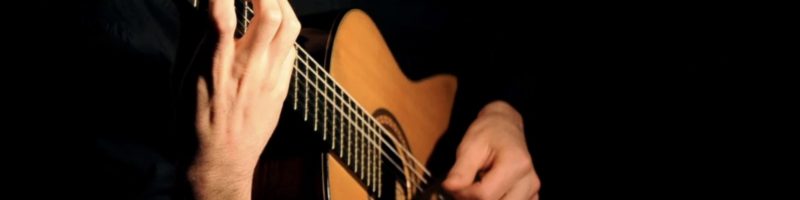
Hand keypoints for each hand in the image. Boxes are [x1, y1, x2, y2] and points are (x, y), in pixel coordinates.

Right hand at [188, 0, 299, 198]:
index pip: (222, 15)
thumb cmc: (193, 124)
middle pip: (270, 15)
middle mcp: (248, 69)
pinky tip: (276, 28)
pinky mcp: (282, 88)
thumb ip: (190, 38)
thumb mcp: (181, 79)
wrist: (220, 163)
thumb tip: (195, 5)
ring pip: (289, 28)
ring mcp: (270, 78)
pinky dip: (286, 32)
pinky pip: (292, 50)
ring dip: (281, 3)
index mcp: (215, 66)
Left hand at [443, 101, 540, 199]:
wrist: (505, 126)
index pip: (484, 195)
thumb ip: (460, 170)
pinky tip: (491, 193)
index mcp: (516, 163)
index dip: (463, 194)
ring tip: (477, 189)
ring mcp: (533, 189)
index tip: (453, 185)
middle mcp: (530, 180)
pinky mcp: (532, 195)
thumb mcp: (470, 146)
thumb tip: (449, 188)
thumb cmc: (487, 133)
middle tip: (464, 189)